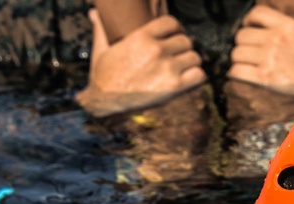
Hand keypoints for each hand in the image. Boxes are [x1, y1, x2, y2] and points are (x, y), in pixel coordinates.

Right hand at [75, 10, 205, 116]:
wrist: (104, 100)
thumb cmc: (102, 74)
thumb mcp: (100, 48)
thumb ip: (102, 28)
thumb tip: (94, 12)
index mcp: (142, 36)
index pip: (172, 22)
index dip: (176, 29)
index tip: (174, 36)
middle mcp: (157, 50)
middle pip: (186, 40)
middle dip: (183, 47)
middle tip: (179, 55)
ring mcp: (167, 68)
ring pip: (195, 57)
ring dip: (191, 63)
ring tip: (184, 67)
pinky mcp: (174, 87)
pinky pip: (199, 75)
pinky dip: (197, 77)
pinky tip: (189, 79)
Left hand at [228, 5, 293, 97]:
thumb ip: (290, 31)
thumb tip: (276, 31)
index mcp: (289, 25)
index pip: (257, 13)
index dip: (249, 20)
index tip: (249, 27)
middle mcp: (276, 38)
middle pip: (242, 35)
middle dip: (243, 43)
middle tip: (247, 51)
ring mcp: (269, 58)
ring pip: (237, 53)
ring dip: (238, 59)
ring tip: (244, 64)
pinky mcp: (265, 78)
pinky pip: (237, 71)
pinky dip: (235, 73)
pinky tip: (240, 74)